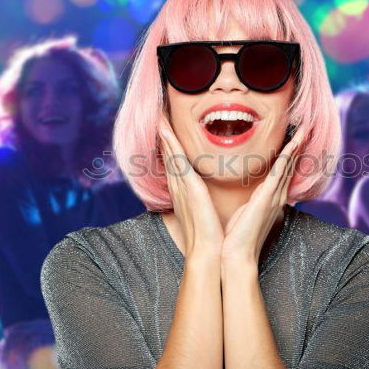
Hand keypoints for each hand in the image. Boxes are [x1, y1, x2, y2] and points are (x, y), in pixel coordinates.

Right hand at [158, 118, 224, 261]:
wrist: (207, 253)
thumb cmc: (209, 236)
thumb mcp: (204, 213)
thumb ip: (202, 201)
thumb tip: (206, 194)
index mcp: (183, 192)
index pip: (174, 164)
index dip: (169, 145)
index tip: (166, 129)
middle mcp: (179, 187)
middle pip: (168, 156)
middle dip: (163, 135)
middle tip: (158, 115)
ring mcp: (182, 186)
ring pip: (170, 155)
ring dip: (164, 134)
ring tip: (159, 116)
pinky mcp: (189, 188)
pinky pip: (178, 161)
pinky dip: (170, 145)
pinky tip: (166, 131)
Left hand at [221, 129, 302, 268]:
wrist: (238, 256)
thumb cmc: (238, 237)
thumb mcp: (245, 214)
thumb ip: (252, 202)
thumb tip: (251, 195)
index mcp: (271, 199)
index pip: (283, 171)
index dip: (289, 154)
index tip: (293, 138)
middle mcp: (277, 197)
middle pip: (290, 165)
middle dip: (297, 146)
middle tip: (305, 127)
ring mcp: (274, 197)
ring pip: (287, 166)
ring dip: (296, 147)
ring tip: (303, 130)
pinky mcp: (267, 199)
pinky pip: (279, 173)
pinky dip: (286, 157)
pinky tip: (292, 145)